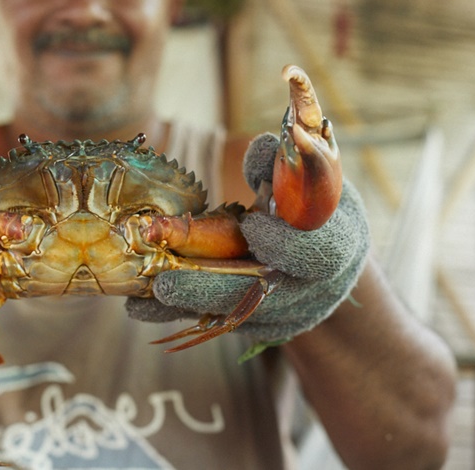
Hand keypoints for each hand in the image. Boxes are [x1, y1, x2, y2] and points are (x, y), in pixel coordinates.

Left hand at [126, 133, 369, 342]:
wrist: (331, 264)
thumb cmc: (317, 212)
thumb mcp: (313, 183)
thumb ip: (283, 168)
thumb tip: (261, 148)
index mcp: (334, 247)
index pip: (315, 254)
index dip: (285, 245)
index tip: (253, 227)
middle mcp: (309, 290)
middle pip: (259, 296)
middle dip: (210, 289)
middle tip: (165, 283)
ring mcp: (282, 314)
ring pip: (229, 314)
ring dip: (183, 303)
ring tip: (142, 294)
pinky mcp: (255, 326)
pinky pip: (212, 321)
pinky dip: (175, 314)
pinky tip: (139, 307)